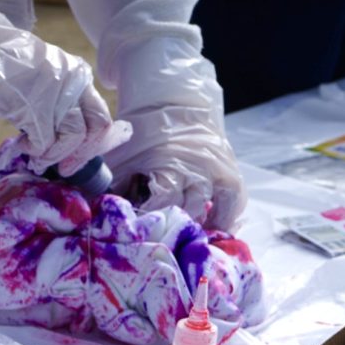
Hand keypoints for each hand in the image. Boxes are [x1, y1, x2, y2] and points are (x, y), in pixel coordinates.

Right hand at [0, 0, 130, 175]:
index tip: (76, 160)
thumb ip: (56, 103)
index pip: (102, 115)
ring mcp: (53, 89)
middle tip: (62, 168)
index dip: (94, 144)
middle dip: (81, 155)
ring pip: (73, 136)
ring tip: (35, 156)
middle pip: (95, 128)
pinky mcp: (32, 103)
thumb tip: (69, 139)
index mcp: (74, 72)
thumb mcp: (35, 82)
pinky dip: (35, 150)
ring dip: (54, 155)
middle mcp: (71, 78)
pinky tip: (23, 145)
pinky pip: (44, 140)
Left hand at [104, 40, 245, 231]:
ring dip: (205, 228)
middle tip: (165, 241)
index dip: (152, 220)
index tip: (142, 233)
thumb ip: (115, 188)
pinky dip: (227, 217)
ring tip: (192, 243)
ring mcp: (217, 169)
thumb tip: (109, 220)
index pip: (164, 203)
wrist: (172, 101)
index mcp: (170, 163)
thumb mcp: (122, 157)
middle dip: (178, 227)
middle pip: (193, 210)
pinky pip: (235, 200)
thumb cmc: (141, 134)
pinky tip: (214, 232)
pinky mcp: (229, 170)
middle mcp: (199, 168)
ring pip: (220, 208)